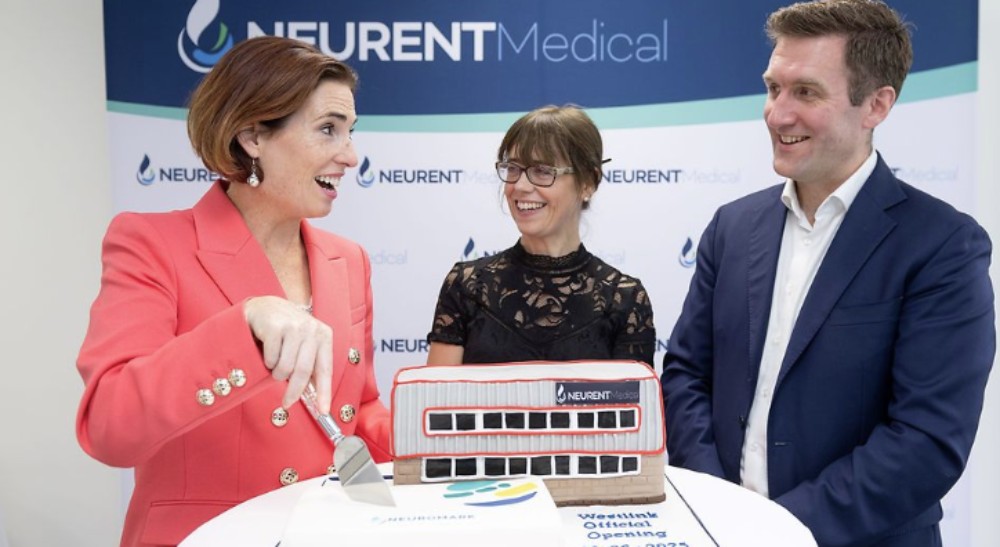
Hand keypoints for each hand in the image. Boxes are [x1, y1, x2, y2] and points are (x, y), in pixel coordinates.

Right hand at [243, 296, 332, 413]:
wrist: (264, 308)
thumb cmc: (286, 330)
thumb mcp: (304, 344)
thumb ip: (311, 365)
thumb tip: (316, 396)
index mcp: (324, 335)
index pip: (325, 369)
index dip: (324, 392)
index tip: (323, 410)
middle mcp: (311, 329)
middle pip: (303, 372)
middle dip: (294, 392)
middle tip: (287, 402)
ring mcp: (293, 327)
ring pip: (285, 368)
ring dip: (277, 373)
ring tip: (275, 364)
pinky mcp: (274, 327)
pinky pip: (271, 359)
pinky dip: (267, 362)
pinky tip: (267, 351)